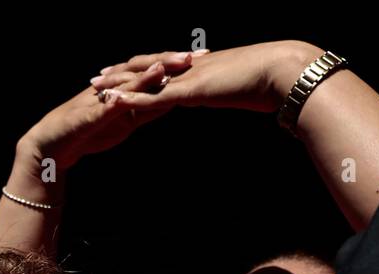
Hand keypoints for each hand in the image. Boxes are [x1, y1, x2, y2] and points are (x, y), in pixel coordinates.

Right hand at [19, 52, 197, 172]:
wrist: (53, 145)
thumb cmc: (90, 131)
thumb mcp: (127, 120)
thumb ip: (149, 108)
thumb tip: (175, 99)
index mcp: (126, 88)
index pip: (155, 70)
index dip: (177, 64)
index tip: (205, 57)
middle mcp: (114, 88)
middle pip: (143, 70)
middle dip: (167, 61)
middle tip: (192, 56)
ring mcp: (100, 100)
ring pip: (125, 84)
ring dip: (144, 76)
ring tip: (165, 67)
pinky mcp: (88, 116)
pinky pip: (103, 108)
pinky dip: (115, 101)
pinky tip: (127, 96)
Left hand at [95, 41, 319, 113]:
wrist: (283, 73)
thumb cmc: (272, 83)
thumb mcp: (244, 89)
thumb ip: (230, 91)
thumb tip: (228, 95)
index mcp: (203, 69)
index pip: (167, 68)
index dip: (145, 70)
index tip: (126, 73)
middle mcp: (191, 69)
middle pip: (149, 68)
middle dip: (122, 73)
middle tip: (98, 77)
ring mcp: (190, 78)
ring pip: (146, 80)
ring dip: (119, 83)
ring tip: (95, 87)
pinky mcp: (191, 90)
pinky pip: (155, 95)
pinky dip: (133, 97)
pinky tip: (114, 100)